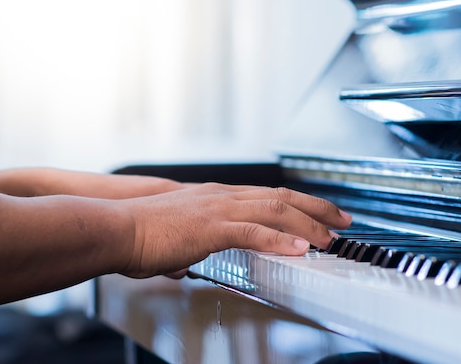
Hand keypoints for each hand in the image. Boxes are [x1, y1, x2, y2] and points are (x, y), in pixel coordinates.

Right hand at [115, 183, 350, 278]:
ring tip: (331, 237)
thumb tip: (187, 264)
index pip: (268, 195)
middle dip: (317, 207)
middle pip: (281, 197)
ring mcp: (218, 209)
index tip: (319, 212)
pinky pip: (254, 232)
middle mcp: (223, 196)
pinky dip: (280, 240)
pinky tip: (300, 248)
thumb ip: (187, 248)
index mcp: (217, 197)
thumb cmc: (141, 234)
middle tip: (343, 219)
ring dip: (308, 224)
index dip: (299, 204)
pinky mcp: (211, 227)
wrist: (117, 228)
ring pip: (275, 211)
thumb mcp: (174, 237)